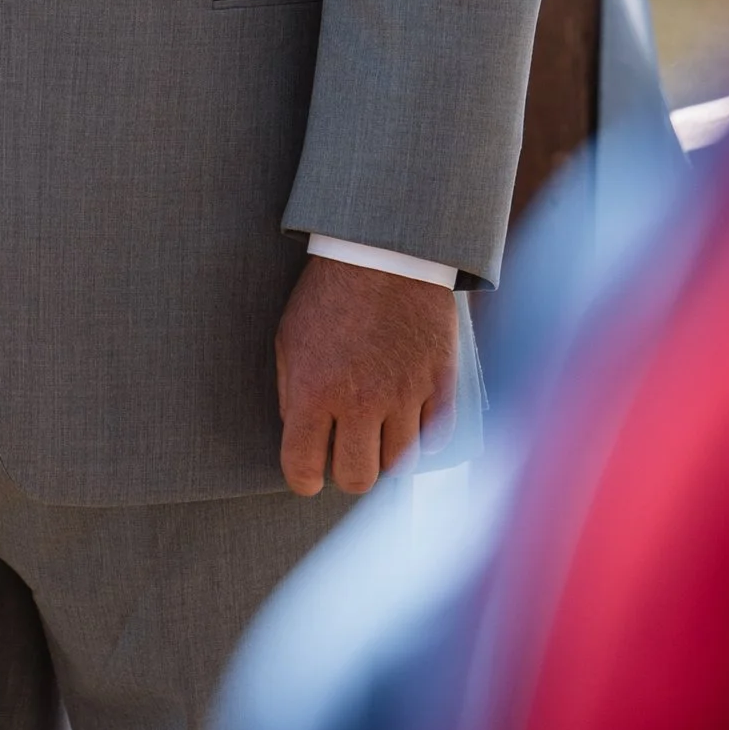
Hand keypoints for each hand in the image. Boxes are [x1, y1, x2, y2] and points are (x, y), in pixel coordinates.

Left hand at [275, 257, 458, 495]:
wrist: (382, 250)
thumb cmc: (329, 294)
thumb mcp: (289, 339)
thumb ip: (292, 394)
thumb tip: (301, 438)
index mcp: (315, 390)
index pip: (302, 469)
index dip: (302, 479)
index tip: (307, 475)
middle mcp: (360, 400)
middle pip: (357, 478)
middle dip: (347, 471)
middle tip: (346, 452)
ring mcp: (405, 393)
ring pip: (399, 463)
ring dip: (385, 453)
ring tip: (377, 432)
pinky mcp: (439, 381)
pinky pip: (435, 438)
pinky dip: (422, 436)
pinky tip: (409, 421)